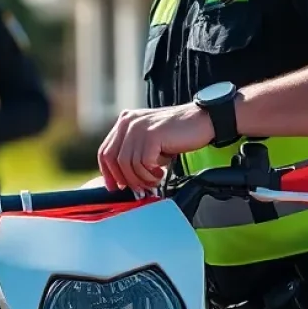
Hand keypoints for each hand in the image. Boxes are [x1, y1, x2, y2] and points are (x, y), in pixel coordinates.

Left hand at [97, 104, 214, 192]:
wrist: (202, 120)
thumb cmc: (178, 134)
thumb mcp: (150, 140)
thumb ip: (133, 151)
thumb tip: (120, 178)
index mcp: (124, 122)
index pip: (105, 151)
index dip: (108, 172)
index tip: (114, 187)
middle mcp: (128, 122)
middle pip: (113, 159)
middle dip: (125, 178)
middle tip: (140, 188)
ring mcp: (139, 127)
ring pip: (128, 164)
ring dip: (142, 178)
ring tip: (155, 179)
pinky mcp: (151, 135)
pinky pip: (143, 164)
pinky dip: (151, 174)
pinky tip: (162, 172)